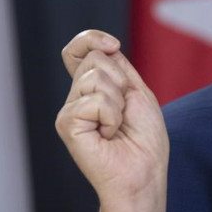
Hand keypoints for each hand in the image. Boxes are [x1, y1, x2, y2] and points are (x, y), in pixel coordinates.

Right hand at [55, 29, 167, 211]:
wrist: (144, 173)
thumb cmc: (144, 139)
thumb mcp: (137, 93)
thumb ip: (117, 67)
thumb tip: (103, 46)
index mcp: (93, 89)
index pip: (78, 50)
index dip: (90, 38)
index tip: (112, 44)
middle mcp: (77, 97)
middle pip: (94, 59)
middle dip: (120, 82)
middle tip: (124, 113)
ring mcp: (70, 110)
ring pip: (95, 77)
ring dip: (118, 102)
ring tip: (117, 126)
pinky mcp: (66, 124)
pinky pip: (93, 100)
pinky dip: (111, 116)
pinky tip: (109, 135)